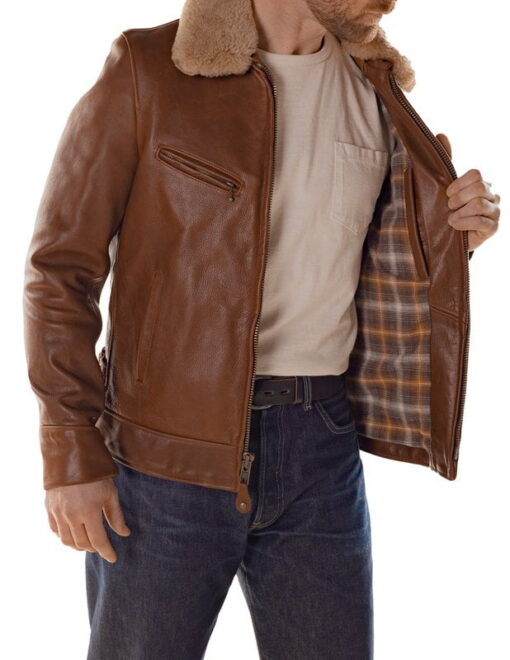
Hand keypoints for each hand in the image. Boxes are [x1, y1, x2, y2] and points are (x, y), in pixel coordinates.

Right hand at [45, 478, 130, 562]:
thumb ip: (116, 516)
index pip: (98, 541)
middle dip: (93, 549)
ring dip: (78, 546)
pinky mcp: (49, 508)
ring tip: (87, 544)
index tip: (113, 558)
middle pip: (82, 544)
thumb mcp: (110, 493)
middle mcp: (71, 516)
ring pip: (66, 541)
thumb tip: (124, 534)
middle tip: (101, 548)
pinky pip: (55, 530)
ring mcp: (58, 513)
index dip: (106, 552)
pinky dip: (64, 536)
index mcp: (89, 512)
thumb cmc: (95, 474)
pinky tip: (72, 534)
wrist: (70, 456)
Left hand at [436, 133, 499, 251]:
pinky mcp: (493, 228)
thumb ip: (445, 160)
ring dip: (460, 213)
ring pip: (480, 205)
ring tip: (451, 219)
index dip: (458, 184)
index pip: (476, 174)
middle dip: (459, 198)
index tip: (447, 194)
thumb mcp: (444, 185)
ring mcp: (496, 212)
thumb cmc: (446, 209)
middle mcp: (493, 195)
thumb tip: (440, 134)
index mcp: (482, 183)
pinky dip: (464, 223)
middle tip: (449, 206)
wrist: (446, 237)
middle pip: (480, 187)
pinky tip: (456, 227)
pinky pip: (482, 222)